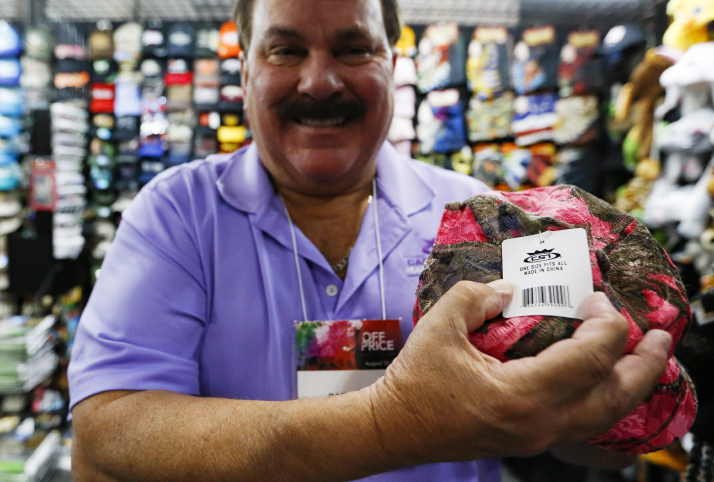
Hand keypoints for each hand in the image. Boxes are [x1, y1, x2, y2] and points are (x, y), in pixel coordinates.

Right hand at [368, 281, 671, 464]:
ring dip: (631, 385)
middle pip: (615, 397)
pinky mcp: (528, 439)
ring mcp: (536, 437)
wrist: (393, 429)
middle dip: (645, 363)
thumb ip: (478, 296)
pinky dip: (604, 399)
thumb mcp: (440, 325)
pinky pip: (583, 422)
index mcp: (521, 394)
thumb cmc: (414, 381)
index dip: (605, 321)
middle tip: (660, 335)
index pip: (590, 357)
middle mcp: (539, 423)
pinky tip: (602, 381)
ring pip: (605, 417)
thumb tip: (510, 289)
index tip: (595, 297)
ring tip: (646, 359)